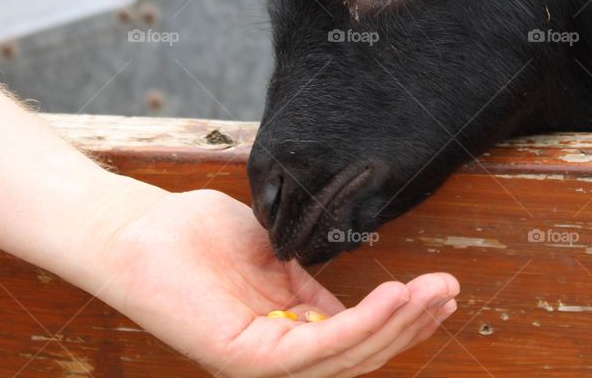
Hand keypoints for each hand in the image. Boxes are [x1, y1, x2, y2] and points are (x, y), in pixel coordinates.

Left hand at [97, 187, 458, 376]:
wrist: (140, 228)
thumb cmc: (197, 235)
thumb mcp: (276, 255)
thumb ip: (313, 281)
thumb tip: (361, 290)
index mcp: (284, 333)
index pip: (355, 340)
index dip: (403, 319)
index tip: (441, 289)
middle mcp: (277, 356)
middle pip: (360, 356)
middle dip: (412, 325)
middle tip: (451, 292)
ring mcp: (260, 362)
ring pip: (347, 358)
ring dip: (398, 326)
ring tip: (434, 292)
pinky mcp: (244, 358)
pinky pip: (318, 347)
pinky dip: (363, 324)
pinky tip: (395, 296)